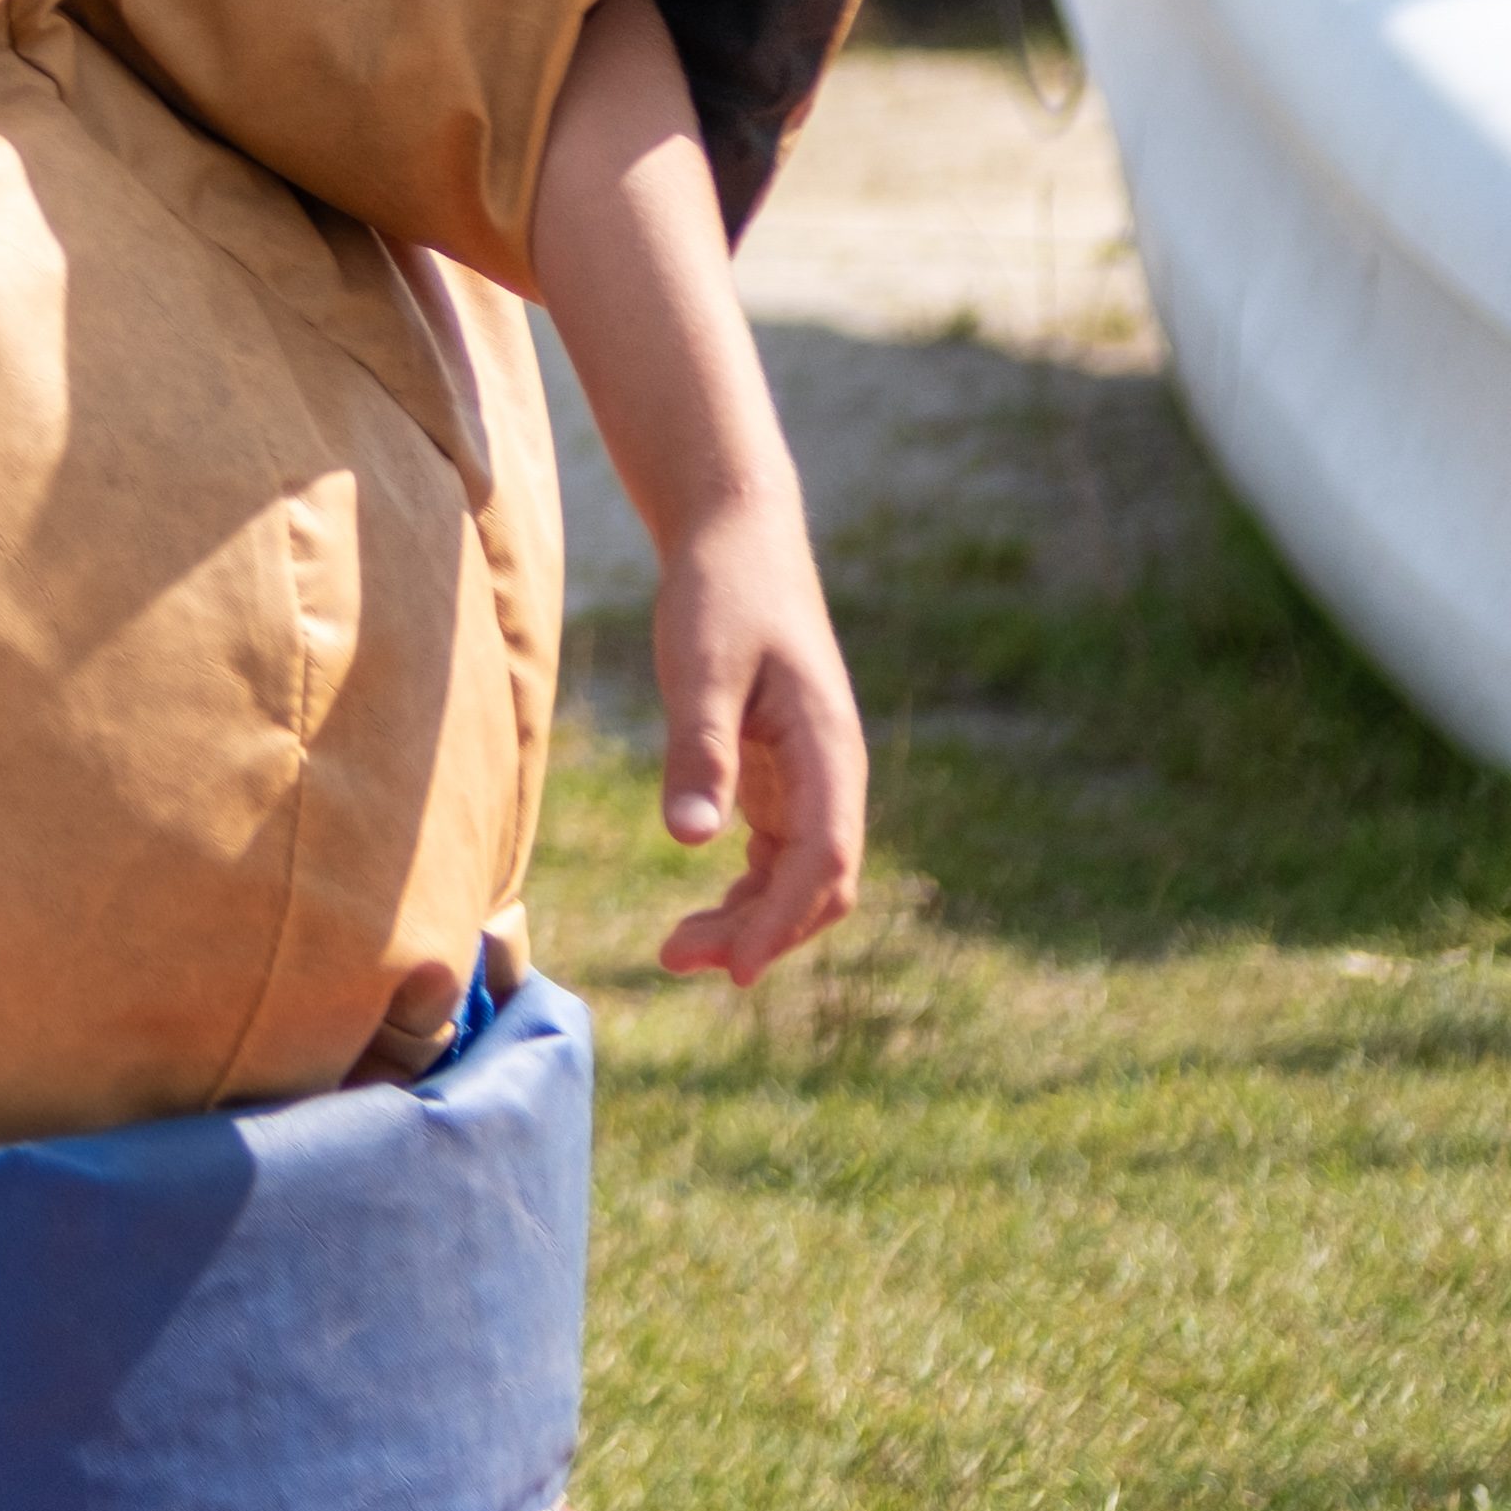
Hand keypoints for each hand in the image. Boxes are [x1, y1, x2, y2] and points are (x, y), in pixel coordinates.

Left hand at [640, 484, 867, 982]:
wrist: (739, 539)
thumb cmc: (721, 594)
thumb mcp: (700, 666)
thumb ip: (699, 750)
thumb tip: (691, 840)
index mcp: (829, 750)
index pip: (823, 862)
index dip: (783, 923)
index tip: (735, 970)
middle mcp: (834, 774)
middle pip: (818, 884)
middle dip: (760, 934)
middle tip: (676, 959)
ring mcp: (814, 778)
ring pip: (800, 876)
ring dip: (751, 919)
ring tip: (678, 950)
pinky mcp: (785, 774)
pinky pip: (781, 853)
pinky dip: (749, 890)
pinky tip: (708, 914)